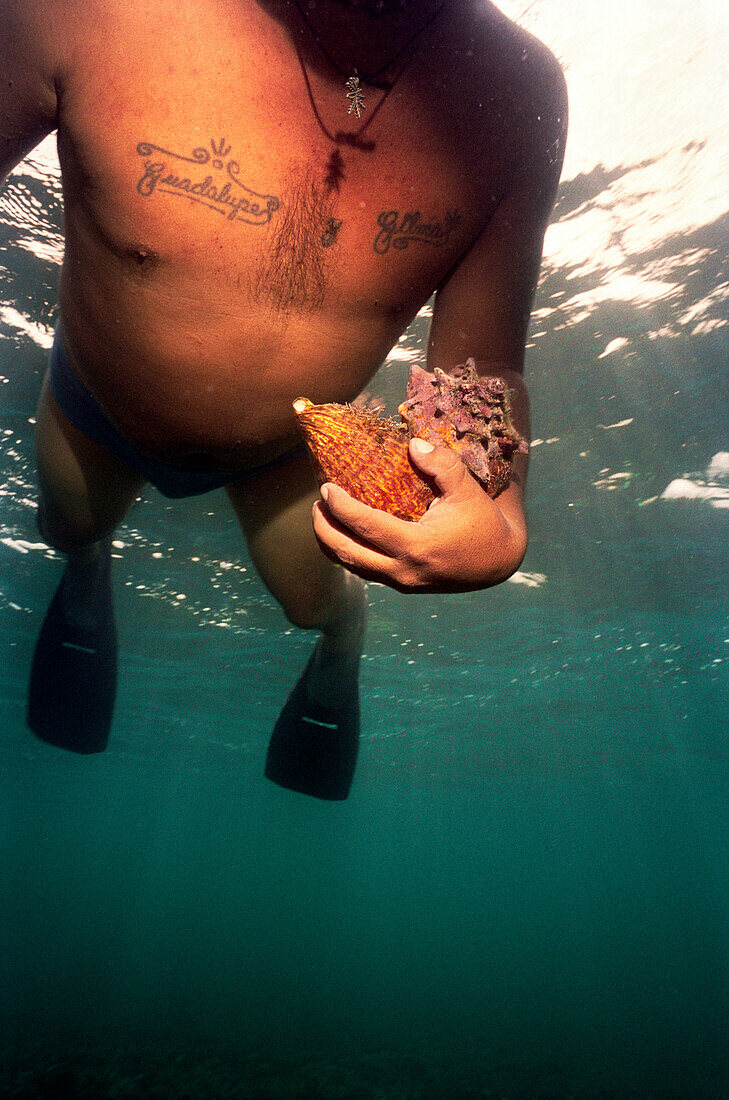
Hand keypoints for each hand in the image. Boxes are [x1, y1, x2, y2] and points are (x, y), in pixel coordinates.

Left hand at [311, 438, 527, 593]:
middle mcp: (404, 570)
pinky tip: (346, 534)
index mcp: (417, 546)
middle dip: (323, 529)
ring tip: (323, 518)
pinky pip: (367, 571)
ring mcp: (403, 582)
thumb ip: (441, 464)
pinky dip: (350, 552)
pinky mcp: (405, 586)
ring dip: (332, 544)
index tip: (325, 488)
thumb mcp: (466, 488)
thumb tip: (412, 444)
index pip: (365, 526)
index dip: (340, 507)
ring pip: (353, 567)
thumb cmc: (483, 521)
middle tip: (316, 504)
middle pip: (347, 553)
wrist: (500, 562)